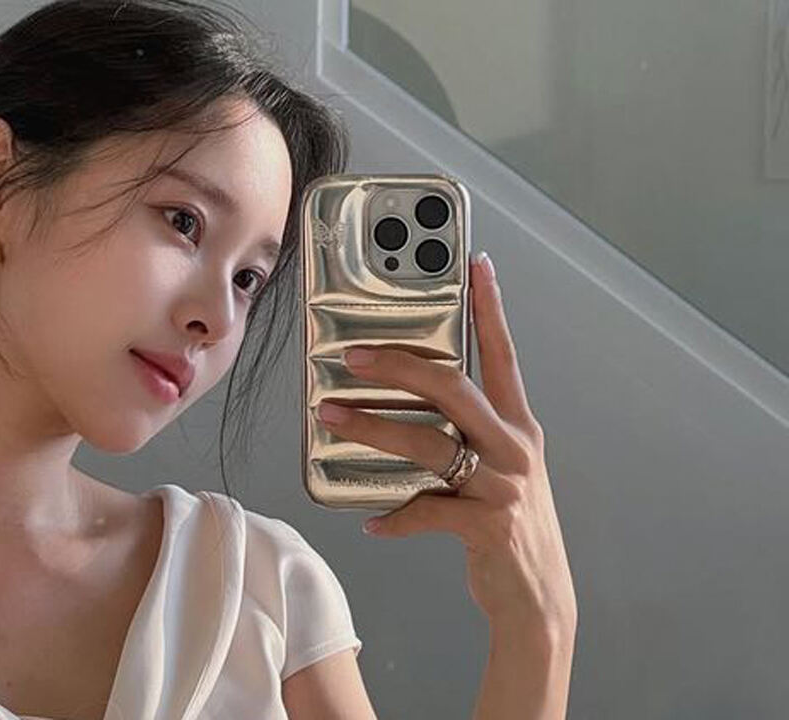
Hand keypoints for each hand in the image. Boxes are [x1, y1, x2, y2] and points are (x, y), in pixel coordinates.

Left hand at [316, 253, 576, 633]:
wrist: (539, 596)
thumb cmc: (510, 526)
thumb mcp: (500, 471)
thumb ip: (466, 437)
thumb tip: (404, 411)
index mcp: (518, 428)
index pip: (504, 355)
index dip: (491, 309)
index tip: (476, 267)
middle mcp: (514, 448)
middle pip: (454, 388)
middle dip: (399, 366)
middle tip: (353, 356)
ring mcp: (504, 486)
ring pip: (429, 443)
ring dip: (373, 430)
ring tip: (332, 418)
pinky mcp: (488, 525)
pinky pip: (427, 511)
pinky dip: (396, 516)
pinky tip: (372, 522)